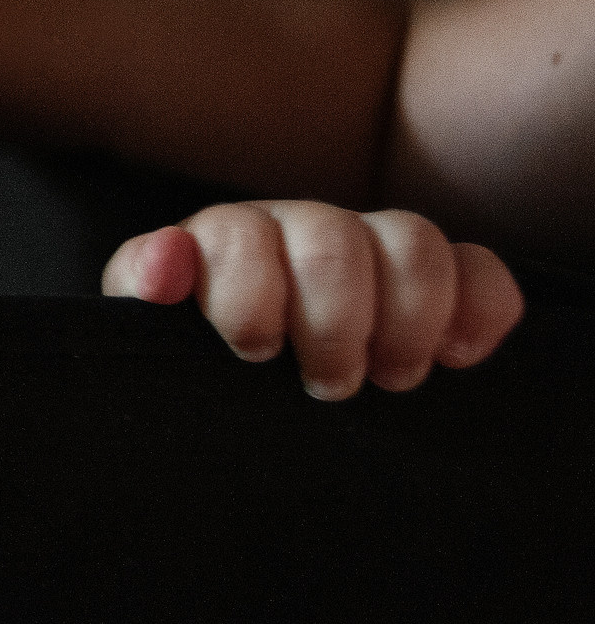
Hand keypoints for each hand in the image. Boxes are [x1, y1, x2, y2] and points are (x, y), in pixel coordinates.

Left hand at [104, 201, 522, 397]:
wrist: (239, 393)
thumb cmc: (188, 365)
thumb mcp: (150, 337)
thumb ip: (143, 293)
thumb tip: (166, 260)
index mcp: (221, 240)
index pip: (239, 236)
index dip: (251, 300)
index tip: (255, 355)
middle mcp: (296, 229)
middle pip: (333, 241)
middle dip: (333, 324)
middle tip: (326, 386)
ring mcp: (368, 248)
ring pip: (414, 240)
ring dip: (408, 319)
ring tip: (389, 378)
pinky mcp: (431, 281)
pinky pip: (481, 269)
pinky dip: (481, 311)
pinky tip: (456, 358)